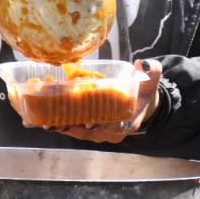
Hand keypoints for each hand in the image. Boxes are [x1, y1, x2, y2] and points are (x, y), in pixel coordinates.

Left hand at [45, 59, 162, 143]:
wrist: (144, 105)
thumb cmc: (145, 92)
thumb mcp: (152, 79)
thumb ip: (151, 70)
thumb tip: (141, 64)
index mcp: (130, 121)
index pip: (116, 127)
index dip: (102, 126)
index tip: (90, 121)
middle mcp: (115, 132)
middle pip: (92, 133)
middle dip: (74, 127)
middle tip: (57, 120)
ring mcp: (103, 134)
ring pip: (82, 134)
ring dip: (65, 127)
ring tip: (47, 120)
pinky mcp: (93, 132)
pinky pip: (77, 131)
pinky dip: (64, 125)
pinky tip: (49, 119)